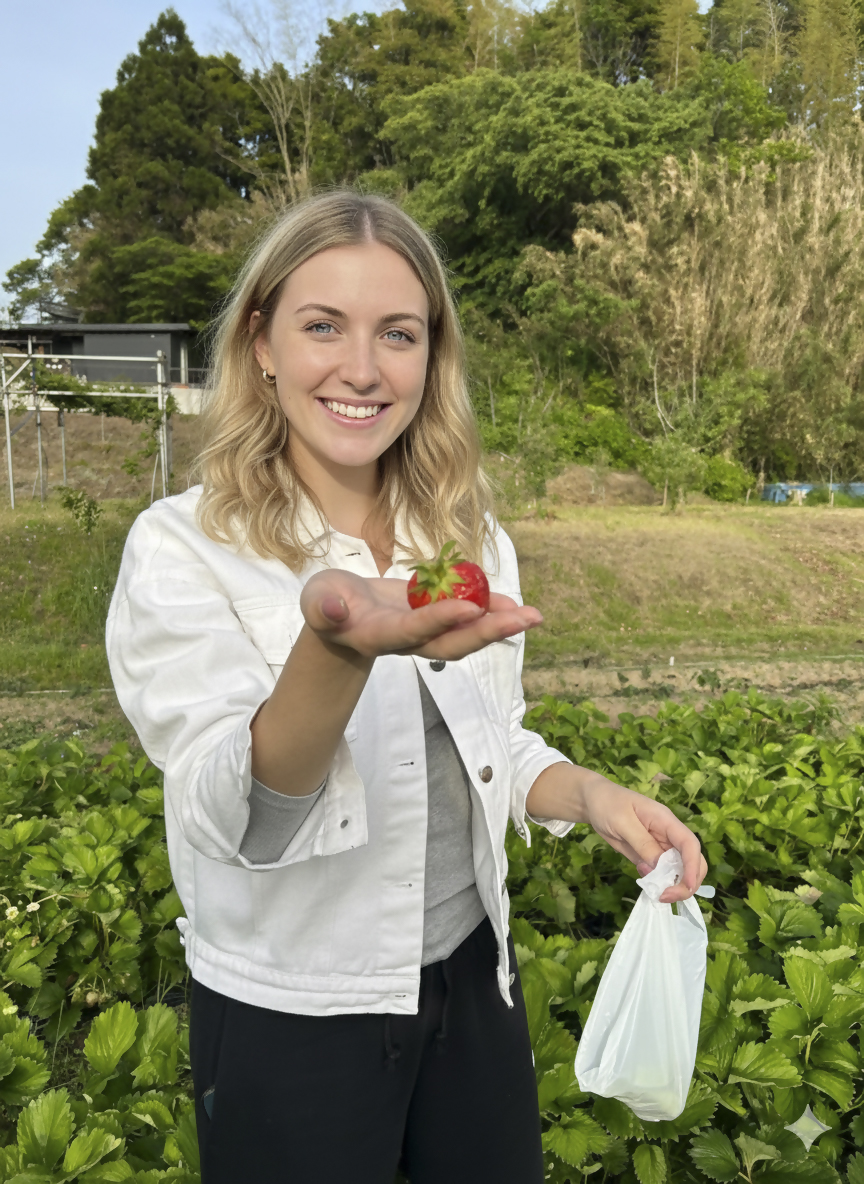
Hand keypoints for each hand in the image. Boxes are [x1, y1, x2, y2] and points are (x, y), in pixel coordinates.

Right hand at [299, 569, 541, 660]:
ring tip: (531, 615)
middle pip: (451, 643)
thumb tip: (334, 610)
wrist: (339, 615)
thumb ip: (323, 607)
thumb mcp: (317, 601)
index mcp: (379, 635)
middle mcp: (408, 640)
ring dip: (499, 625)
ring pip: (465, 634)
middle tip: (525, 619)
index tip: (471, 607)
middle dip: (488, 632)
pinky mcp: (433, 617)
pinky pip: (465, 617)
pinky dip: (489, 610)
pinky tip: (512, 602)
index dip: (440, 620)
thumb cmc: (325, 604)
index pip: (413, 631)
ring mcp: (424, 632)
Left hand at [581, 775, 706, 902]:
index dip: (692, 866)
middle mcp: (668, 835)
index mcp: (666, 821)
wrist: (593, 802)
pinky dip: (659, 883)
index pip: (689, 844)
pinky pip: (661, 873)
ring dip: (674, 885)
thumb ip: (642, 843)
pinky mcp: (649, 856)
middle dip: (686, 882)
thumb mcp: (622, 822)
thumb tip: (659, 867)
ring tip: (656, 894)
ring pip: (679, 869)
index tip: (687, 886)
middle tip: (665, 896)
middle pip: (692, 860)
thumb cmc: (607, 804)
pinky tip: (649, 887)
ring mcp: (660, 846)